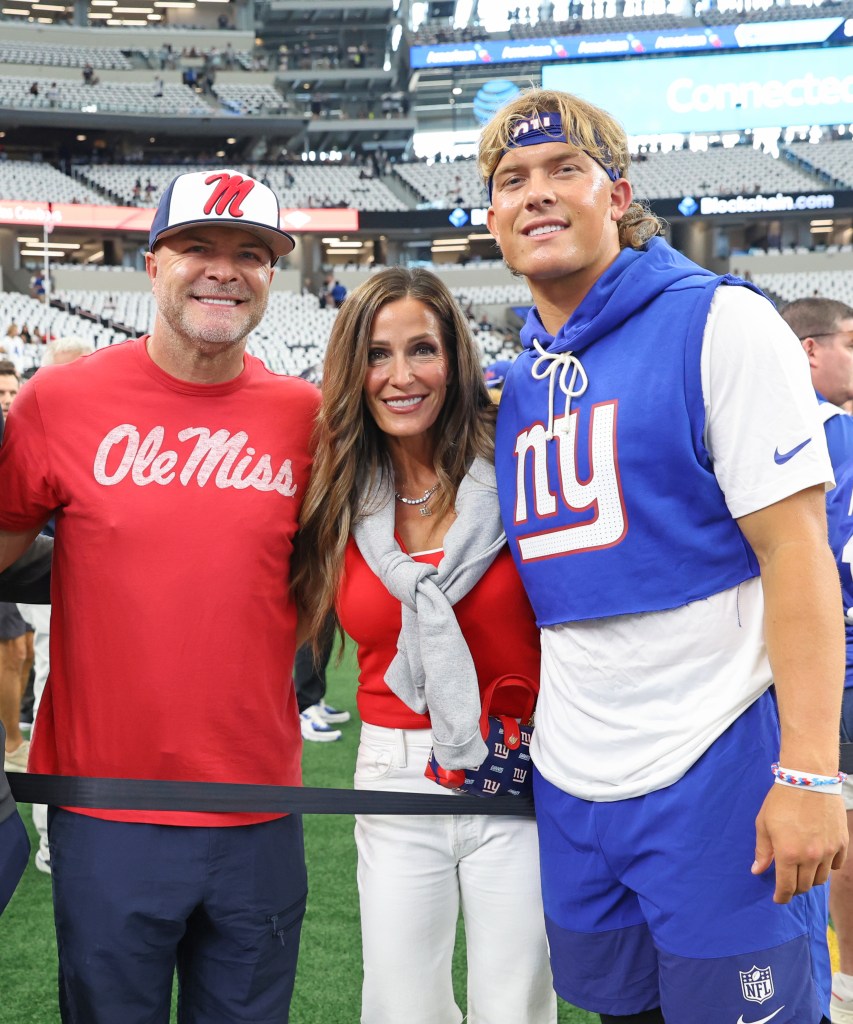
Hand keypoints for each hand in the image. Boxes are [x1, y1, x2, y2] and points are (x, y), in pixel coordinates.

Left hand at [752, 783, 847, 902]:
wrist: (809, 780)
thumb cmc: (781, 800)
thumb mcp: (764, 824)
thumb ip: (762, 850)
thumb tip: (757, 871)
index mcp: (788, 853)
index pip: (786, 887)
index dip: (782, 897)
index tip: (778, 899)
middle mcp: (810, 857)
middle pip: (805, 886)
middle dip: (794, 888)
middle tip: (788, 883)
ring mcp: (828, 851)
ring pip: (821, 878)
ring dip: (810, 878)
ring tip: (802, 871)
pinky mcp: (842, 843)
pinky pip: (836, 865)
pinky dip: (828, 867)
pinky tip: (819, 859)